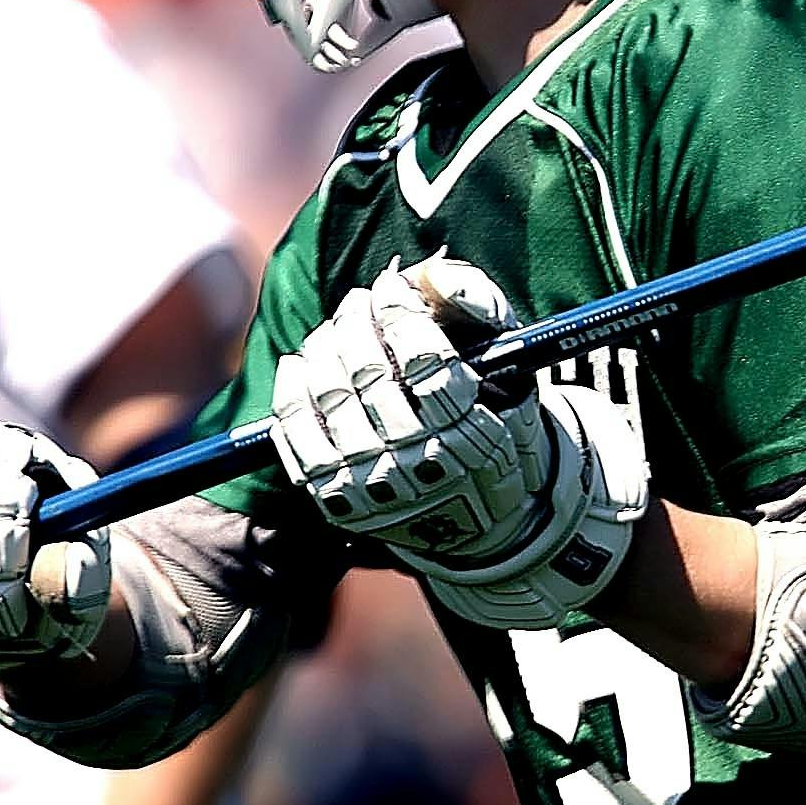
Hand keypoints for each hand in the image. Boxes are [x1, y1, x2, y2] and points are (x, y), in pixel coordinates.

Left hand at [271, 256, 647, 628]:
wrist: (482, 527)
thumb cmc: (495, 430)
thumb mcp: (513, 374)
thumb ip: (484, 311)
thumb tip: (436, 278)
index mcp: (475, 435)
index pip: (425, 361)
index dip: (399, 313)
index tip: (390, 288)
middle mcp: (424, 465)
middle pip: (371, 374)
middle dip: (357, 322)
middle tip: (359, 301)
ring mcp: (377, 487)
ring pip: (331, 398)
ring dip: (325, 347)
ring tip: (335, 328)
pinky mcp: (338, 503)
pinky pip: (297, 439)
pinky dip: (292, 392)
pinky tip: (300, 364)